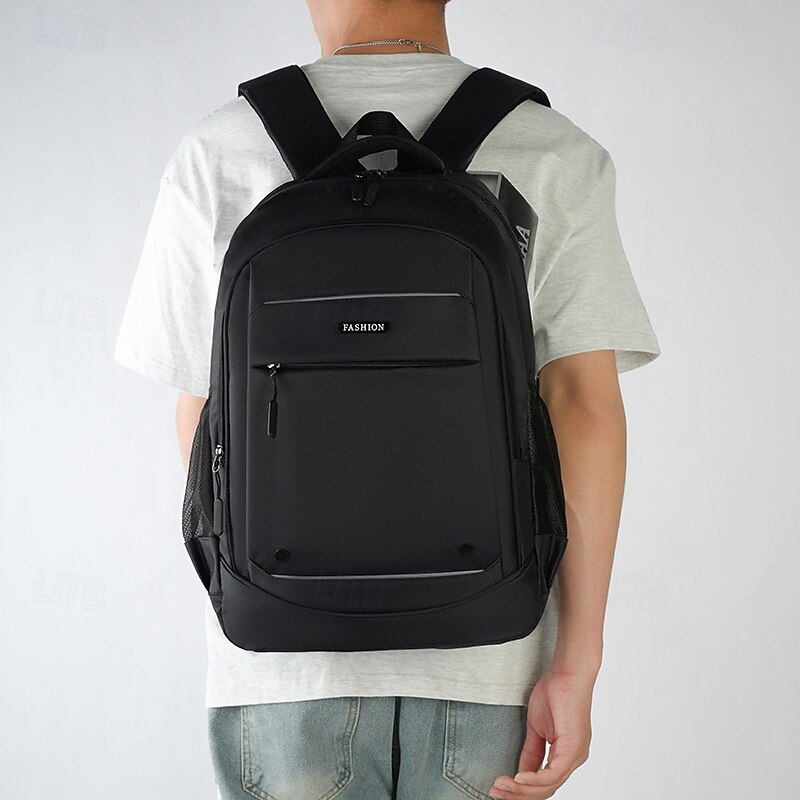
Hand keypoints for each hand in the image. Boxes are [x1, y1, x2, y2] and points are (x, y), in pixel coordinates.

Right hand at [488, 668, 594, 797]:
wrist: (568, 672)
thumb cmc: (556, 691)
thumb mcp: (537, 726)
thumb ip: (531, 751)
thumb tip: (520, 773)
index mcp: (567, 754)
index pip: (544, 783)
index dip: (522, 790)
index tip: (500, 787)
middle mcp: (574, 758)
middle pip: (545, 790)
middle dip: (517, 794)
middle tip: (495, 791)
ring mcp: (575, 754)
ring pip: (548, 786)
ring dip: (522, 789)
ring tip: (501, 785)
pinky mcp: (572, 747)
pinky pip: (552, 773)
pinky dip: (533, 779)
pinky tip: (518, 778)